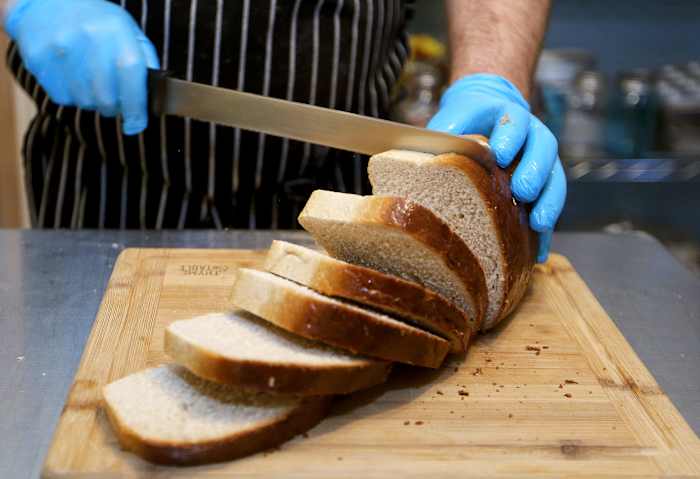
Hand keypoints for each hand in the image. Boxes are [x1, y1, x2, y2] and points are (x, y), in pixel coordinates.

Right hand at [4, 0, 159, 134]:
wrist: (48, 3)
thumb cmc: (97, 22)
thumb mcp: (129, 32)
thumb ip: (145, 62)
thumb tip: (154, 99)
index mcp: (115, 30)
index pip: (131, 74)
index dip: (136, 106)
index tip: (137, 124)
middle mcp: (87, 38)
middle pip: (106, 97)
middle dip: (114, 108)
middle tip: (114, 101)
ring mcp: (59, 49)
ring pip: (84, 101)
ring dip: (92, 100)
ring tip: (90, 80)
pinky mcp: (38, 60)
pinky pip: (61, 97)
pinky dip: (71, 95)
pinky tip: (71, 76)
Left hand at [427, 74, 565, 262]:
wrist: (483, 117)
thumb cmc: (464, 122)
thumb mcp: (453, 121)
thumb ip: (447, 132)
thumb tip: (434, 151)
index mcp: (509, 115)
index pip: (515, 122)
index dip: (510, 136)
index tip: (499, 153)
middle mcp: (533, 135)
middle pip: (544, 149)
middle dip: (534, 170)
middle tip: (522, 190)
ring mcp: (542, 160)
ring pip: (555, 178)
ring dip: (549, 201)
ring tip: (540, 223)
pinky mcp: (544, 186)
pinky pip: (550, 207)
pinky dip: (545, 232)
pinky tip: (537, 253)